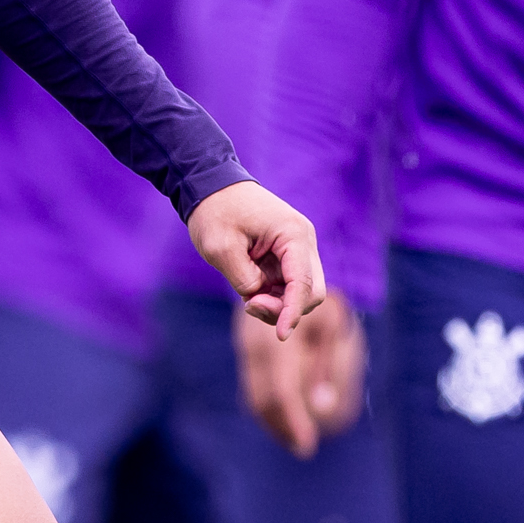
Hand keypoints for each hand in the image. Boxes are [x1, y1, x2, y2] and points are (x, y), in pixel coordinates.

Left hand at [188, 179, 325, 330]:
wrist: (211, 186)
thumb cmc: (215, 212)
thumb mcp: (221, 249)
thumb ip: (245, 280)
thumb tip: (261, 298)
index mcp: (293, 235)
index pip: (304, 284)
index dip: (293, 313)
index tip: (281, 335)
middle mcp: (303, 242)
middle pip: (312, 292)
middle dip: (286, 309)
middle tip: (249, 304)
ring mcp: (297, 249)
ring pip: (301, 292)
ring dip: (278, 304)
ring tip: (246, 296)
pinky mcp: (287, 256)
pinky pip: (288, 286)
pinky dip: (273, 296)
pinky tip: (250, 291)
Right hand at [236, 289, 364, 458]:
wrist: (293, 266)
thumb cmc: (324, 300)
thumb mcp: (333, 327)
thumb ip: (327, 366)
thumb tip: (323, 407)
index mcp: (277, 338)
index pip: (281, 391)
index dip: (293, 422)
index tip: (307, 447)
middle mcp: (255, 343)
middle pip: (261, 398)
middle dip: (282, 428)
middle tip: (303, 450)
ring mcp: (247, 346)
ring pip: (253, 394)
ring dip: (273, 422)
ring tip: (296, 441)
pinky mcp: (247, 348)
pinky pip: (253, 385)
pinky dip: (267, 407)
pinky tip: (283, 420)